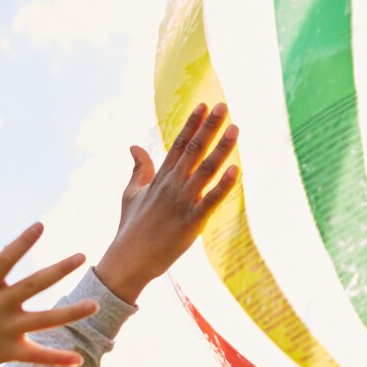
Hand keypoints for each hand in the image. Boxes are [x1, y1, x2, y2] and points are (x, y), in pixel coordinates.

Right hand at [0, 219, 99, 366]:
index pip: (6, 258)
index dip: (23, 241)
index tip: (41, 226)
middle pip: (34, 285)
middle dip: (59, 270)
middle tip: (81, 257)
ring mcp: (5, 329)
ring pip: (45, 321)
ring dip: (71, 313)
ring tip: (95, 305)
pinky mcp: (7, 352)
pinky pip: (36, 356)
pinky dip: (57, 359)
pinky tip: (79, 359)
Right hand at [95, 102, 240, 301]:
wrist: (129, 260)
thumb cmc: (131, 228)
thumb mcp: (131, 194)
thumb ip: (139, 169)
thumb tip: (134, 145)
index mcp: (160, 178)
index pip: (178, 144)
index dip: (192, 124)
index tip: (204, 105)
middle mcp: (171, 186)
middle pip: (193, 150)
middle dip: (209, 127)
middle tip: (223, 106)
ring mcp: (182, 203)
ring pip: (205, 170)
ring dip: (221, 149)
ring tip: (234, 128)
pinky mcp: (191, 222)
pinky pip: (210, 201)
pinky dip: (223, 186)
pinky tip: (237, 171)